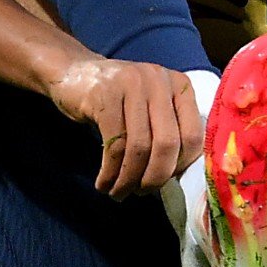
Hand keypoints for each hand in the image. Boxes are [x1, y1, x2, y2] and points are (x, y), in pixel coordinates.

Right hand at [47, 58, 204, 198]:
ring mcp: (132, 84)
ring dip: (129, 179)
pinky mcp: (104, 95)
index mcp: (179, 86)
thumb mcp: (151, 106)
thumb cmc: (118, 99)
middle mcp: (159, 81)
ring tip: (119, 192)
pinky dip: (110, 172)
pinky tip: (104, 183)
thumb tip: (175, 178)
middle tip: (141, 193)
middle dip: (155, 177)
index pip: (194, 134)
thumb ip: (168, 130)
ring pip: (139, 146)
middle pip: (168, 143)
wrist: (73, 72)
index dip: (180, 166)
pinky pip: (114, 144)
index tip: (165, 182)